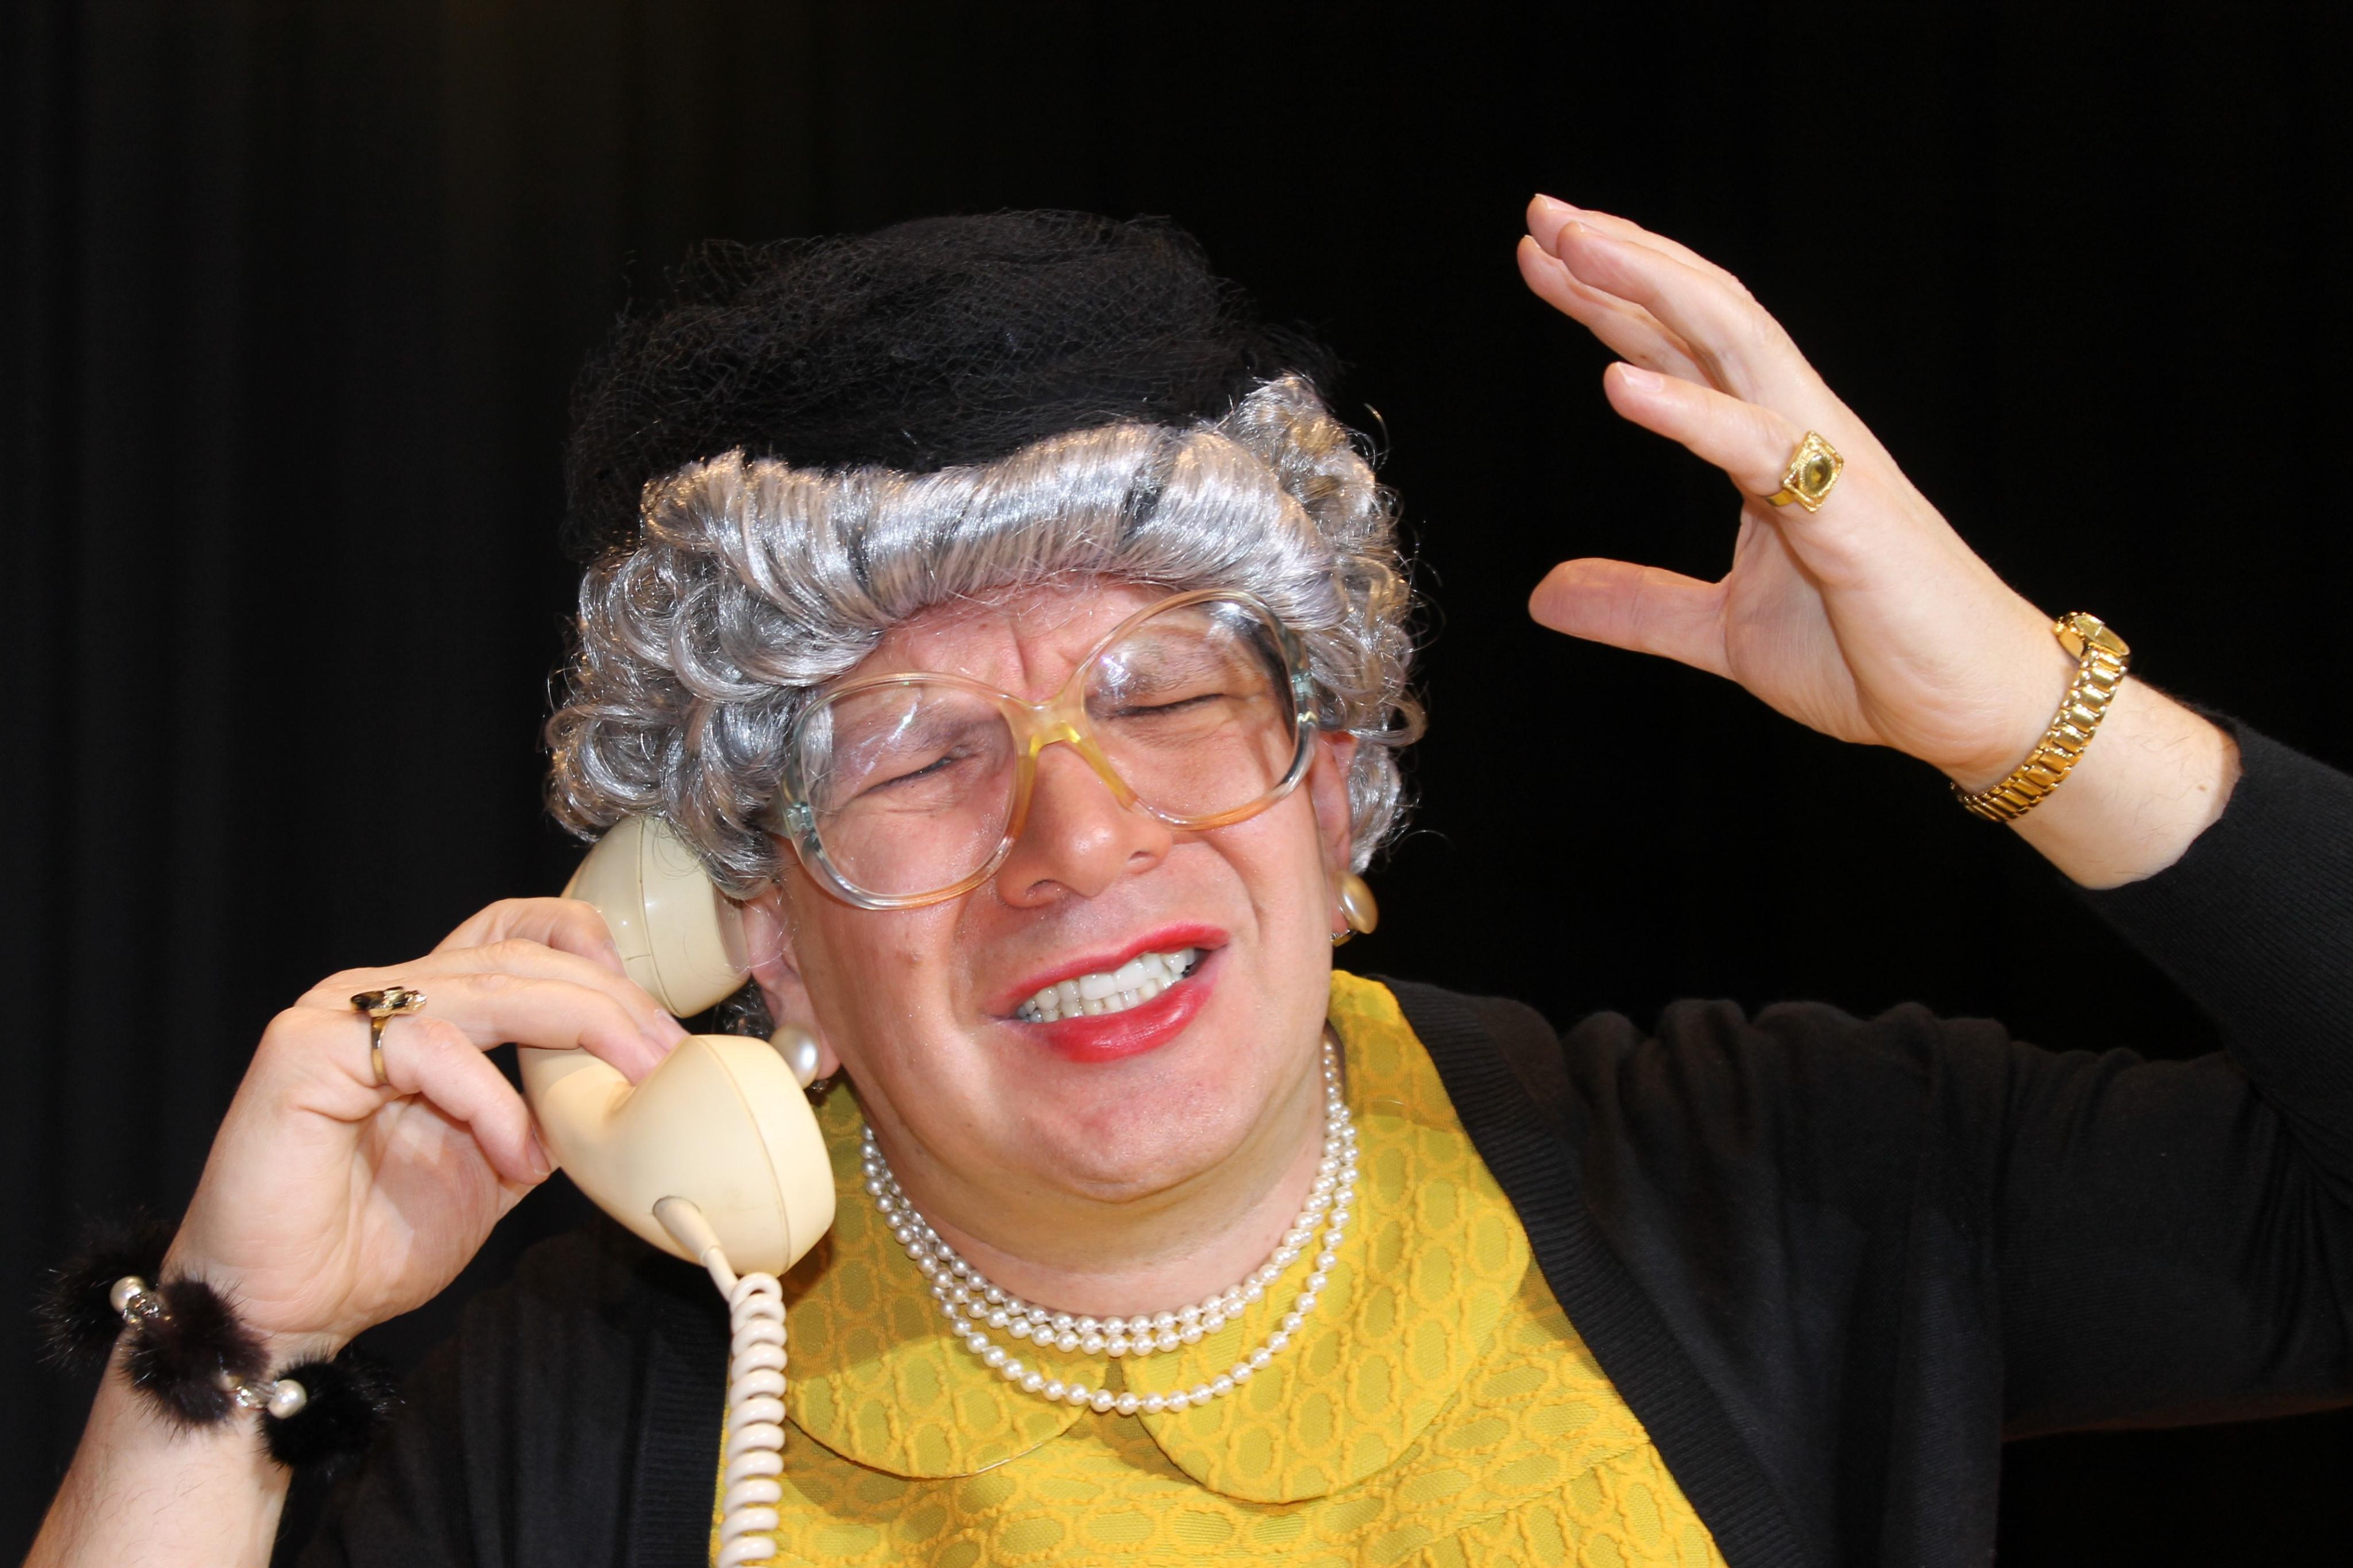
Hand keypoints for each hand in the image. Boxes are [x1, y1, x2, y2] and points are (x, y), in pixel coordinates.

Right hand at [163, 900, 686, 1356]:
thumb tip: (623, 1094)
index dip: (590, 950)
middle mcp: (379, 999)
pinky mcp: (305, 1052)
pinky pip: (429, 1048)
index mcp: (424, 1015)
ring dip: (575, 1031)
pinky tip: (520, 1156)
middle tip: (666, 1052)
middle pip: (517, 954)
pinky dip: (493, 1101)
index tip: (655, 1017)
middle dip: (610, 999)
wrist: (279, 1313)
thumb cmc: (368, 1244)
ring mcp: (336, 1016)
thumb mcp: (495, 1169)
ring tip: (626, 1086)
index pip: (512, 932)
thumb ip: (546, 1117)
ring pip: (486, 985)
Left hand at [1516, 195, 2236, 884]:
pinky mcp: (1848, 515)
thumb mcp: (1721, 633)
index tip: (1543, 252)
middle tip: (1543, 214)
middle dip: (1623, 258)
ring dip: (1653, 288)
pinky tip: (1621, 382)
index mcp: (1769, 445)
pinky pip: (1761, 446)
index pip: (1682, 344)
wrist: (1969, 706)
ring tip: (1576, 250)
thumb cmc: (1872, 654)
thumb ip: (1638, 605)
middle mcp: (1799, 428)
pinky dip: (1689, 411)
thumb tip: (1544, 595)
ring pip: (1736, 342)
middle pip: (1705, 312)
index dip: (1612, 295)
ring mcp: (1829, 461)